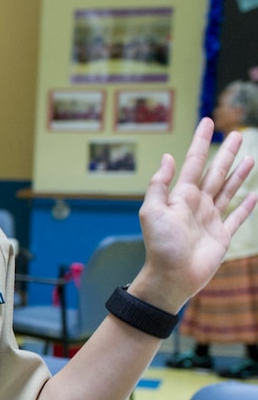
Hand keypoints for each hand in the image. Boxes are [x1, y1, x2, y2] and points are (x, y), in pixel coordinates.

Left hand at [129, 119, 256, 311]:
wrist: (171, 276)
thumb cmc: (160, 245)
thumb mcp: (152, 211)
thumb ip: (159, 184)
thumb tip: (168, 157)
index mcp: (181, 196)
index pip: (194, 162)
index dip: (201, 142)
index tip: (208, 122)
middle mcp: (197, 204)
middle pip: (216, 172)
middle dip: (227, 153)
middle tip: (238, 133)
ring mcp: (211, 219)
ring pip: (228, 189)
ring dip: (239, 173)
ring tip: (250, 156)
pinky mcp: (222, 235)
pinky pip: (237, 217)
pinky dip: (247, 206)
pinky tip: (255, 194)